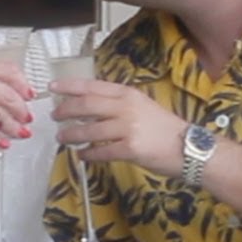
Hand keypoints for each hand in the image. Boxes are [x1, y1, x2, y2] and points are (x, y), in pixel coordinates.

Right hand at [0, 56, 34, 148]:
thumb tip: (5, 91)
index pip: (10, 71)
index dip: (23, 85)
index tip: (28, 94)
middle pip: (10, 96)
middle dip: (22, 110)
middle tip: (27, 117)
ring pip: (1, 117)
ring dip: (13, 128)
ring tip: (19, 133)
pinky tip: (3, 143)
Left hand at [48, 79, 187, 176]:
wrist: (189, 148)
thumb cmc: (164, 128)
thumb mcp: (142, 106)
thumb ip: (118, 104)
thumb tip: (89, 106)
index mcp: (128, 94)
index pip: (92, 86)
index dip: (70, 86)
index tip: (53, 87)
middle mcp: (126, 108)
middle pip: (86, 105)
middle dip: (65, 111)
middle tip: (54, 116)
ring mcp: (128, 128)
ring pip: (89, 130)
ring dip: (71, 135)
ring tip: (62, 138)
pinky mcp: (130, 149)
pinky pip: (100, 151)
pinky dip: (87, 153)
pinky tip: (81, 155)